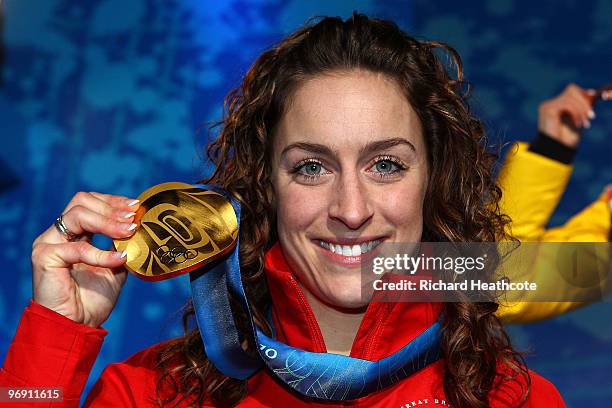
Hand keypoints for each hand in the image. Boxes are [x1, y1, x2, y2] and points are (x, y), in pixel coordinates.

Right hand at [31, 192, 139, 327]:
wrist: (78, 326)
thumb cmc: (94, 299)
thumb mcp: (116, 266)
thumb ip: (123, 245)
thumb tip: (140, 226)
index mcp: (73, 232)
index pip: (90, 202)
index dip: (113, 201)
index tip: (136, 207)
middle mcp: (58, 234)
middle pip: (81, 201)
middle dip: (111, 207)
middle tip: (133, 218)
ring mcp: (48, 243)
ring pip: (78, 215)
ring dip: (108, 222)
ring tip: (129, 231)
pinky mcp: (44, 257)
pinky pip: (78, 247)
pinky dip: (101, 253)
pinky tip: (118, 259)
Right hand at [538, 83, 594, 147]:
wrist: (556, 152)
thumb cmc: (566, 140)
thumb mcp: (578, 120)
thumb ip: (581, 107)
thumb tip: (590, 93)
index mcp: (556, 106)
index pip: (572, 91)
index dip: (584, 94)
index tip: (595, 98)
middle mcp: (550, 104)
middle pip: (572, 90)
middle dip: (585, 101)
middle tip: (592, 116)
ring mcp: (548, 106)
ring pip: (571, 96)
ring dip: (582, 110)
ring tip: (587, 123)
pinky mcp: (548, 109)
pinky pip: (567, 104)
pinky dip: (576, 113)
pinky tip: (578, 124)